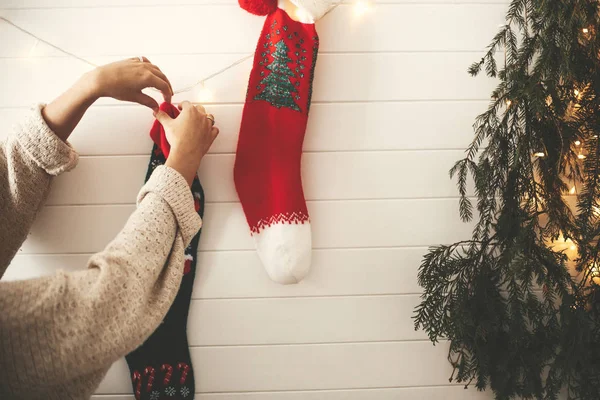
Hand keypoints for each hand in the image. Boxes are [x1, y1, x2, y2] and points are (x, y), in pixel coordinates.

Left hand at [42, 57, 173, 140]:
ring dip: (160, 76)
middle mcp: (145, 68)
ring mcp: (138, 63)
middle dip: (166, 85)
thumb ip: (148, 102)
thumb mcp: (135, 97)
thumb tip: (156, 107)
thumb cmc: (115, 88)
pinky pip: (145, 62)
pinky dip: (150, 67)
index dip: (168, 94)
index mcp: (148, 77)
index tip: (167, 100)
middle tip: (167, 93)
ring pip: (155, 68)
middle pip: (162, 76)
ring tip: (160, 84)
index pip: (164, 86)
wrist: (100, 79)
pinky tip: (148, 71)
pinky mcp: (131, 61)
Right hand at [155, 101, 218, 184]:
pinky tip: (207, 131)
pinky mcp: (211, 135)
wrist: (186, 153)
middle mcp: (201, 116)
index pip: (186, 103)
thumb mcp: (167, 125)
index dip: (182, 105)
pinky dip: (211, 129)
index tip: (179, 108)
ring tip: (198, 121)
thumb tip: (156, 111)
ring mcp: (208, 125)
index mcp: (190, 110)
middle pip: (199, 108)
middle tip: (187, 115)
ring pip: (209, 117)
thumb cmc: (177, 139)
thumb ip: (162, 116)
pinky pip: (214, 129)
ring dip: (204, 118)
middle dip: (193, 110)